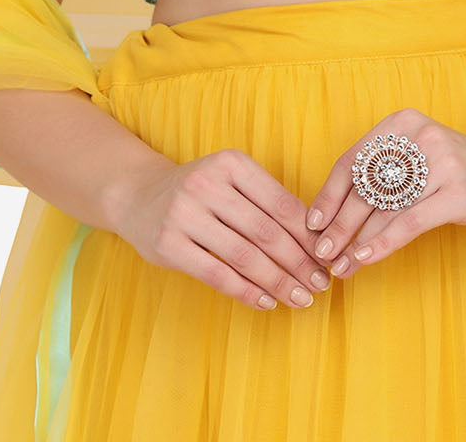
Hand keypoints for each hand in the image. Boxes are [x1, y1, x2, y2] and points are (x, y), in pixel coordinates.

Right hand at [114, 150, 332, 310]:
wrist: (137, 195)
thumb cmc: (199, 191)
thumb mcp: (230, 180)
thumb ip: (265, 201)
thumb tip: (316, 239)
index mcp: (230, 163)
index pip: (280, 203)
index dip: (308, 234)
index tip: (328, 257)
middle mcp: (206, 184)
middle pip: (265, 231)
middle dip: (299, 262)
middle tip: (322, 284)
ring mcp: (184, 214)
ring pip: (244, 256)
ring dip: (278, 281)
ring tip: (301, 298)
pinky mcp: (168, 244)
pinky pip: (216, 274)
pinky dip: (246, 292)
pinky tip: (266, 302)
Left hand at [303, 108, 465, 281]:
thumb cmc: (456, 171)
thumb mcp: (417, 161)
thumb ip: (381, 178)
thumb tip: (332, 218)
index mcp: (402, 124)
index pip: (353, 160)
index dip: (328, 195)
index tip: (312, 224)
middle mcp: (420, 136)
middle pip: (365, 186)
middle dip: (338, 224)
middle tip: (320, 253)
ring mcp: (441, 162)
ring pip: (384, 208)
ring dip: (356, 240)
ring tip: (340, 266)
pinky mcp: (458, 191)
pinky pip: (410, 221)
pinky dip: (383, 242)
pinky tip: (366, 258)